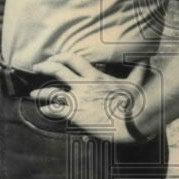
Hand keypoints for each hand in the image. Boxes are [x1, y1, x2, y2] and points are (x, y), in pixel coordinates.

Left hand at [30, 51, 152, 142]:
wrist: (128, 122)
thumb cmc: (132, 103)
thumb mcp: (135, 83)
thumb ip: (138, 71)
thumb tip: (146, 60)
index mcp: (94, 76)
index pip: (73, 59)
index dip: (60, 57)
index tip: (54, 58)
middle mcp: (82, 85)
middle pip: (58, 70)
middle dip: (45, 67)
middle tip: (37, 68)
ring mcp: (77, 99)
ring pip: (52, 92)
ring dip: (41, 93)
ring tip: (33, 94)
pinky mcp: (75, 114)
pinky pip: (56, 111)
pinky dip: (48, 110)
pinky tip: (43, 110)